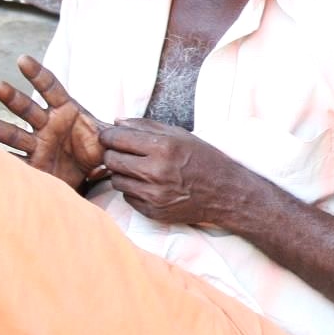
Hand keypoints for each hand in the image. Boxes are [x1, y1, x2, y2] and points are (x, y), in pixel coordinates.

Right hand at [0, 55, 106, 190]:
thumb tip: (126, 129)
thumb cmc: (98, 150)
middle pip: (27, 108)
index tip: (22, 59)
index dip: (37, 74)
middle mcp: (47, 124)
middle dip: (12, 97)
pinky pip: (12, 160)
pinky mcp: (31, 165)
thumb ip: (115, 132)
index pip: (51, 88)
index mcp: (67, 110)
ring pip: (13, 133)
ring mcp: (37, 144)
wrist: (90, 176)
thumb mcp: (110, 138)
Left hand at [98, 118, 264, 228]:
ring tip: (138, 169)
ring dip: (122, 173)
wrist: (224, 192)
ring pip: (116, 180)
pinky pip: (127, 197)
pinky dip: (133, 189)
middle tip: (121, 152)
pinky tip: (149, 184)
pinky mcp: (152, 211)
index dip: (108, 136)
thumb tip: (117, 122)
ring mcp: (153, 194)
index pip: (117, 139)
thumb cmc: (203, 159)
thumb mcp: (180, 135)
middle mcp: (156, 171)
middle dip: (112, 154)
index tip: (109, 136)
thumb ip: (146, 126)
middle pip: (111, 160)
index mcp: (163, 147)